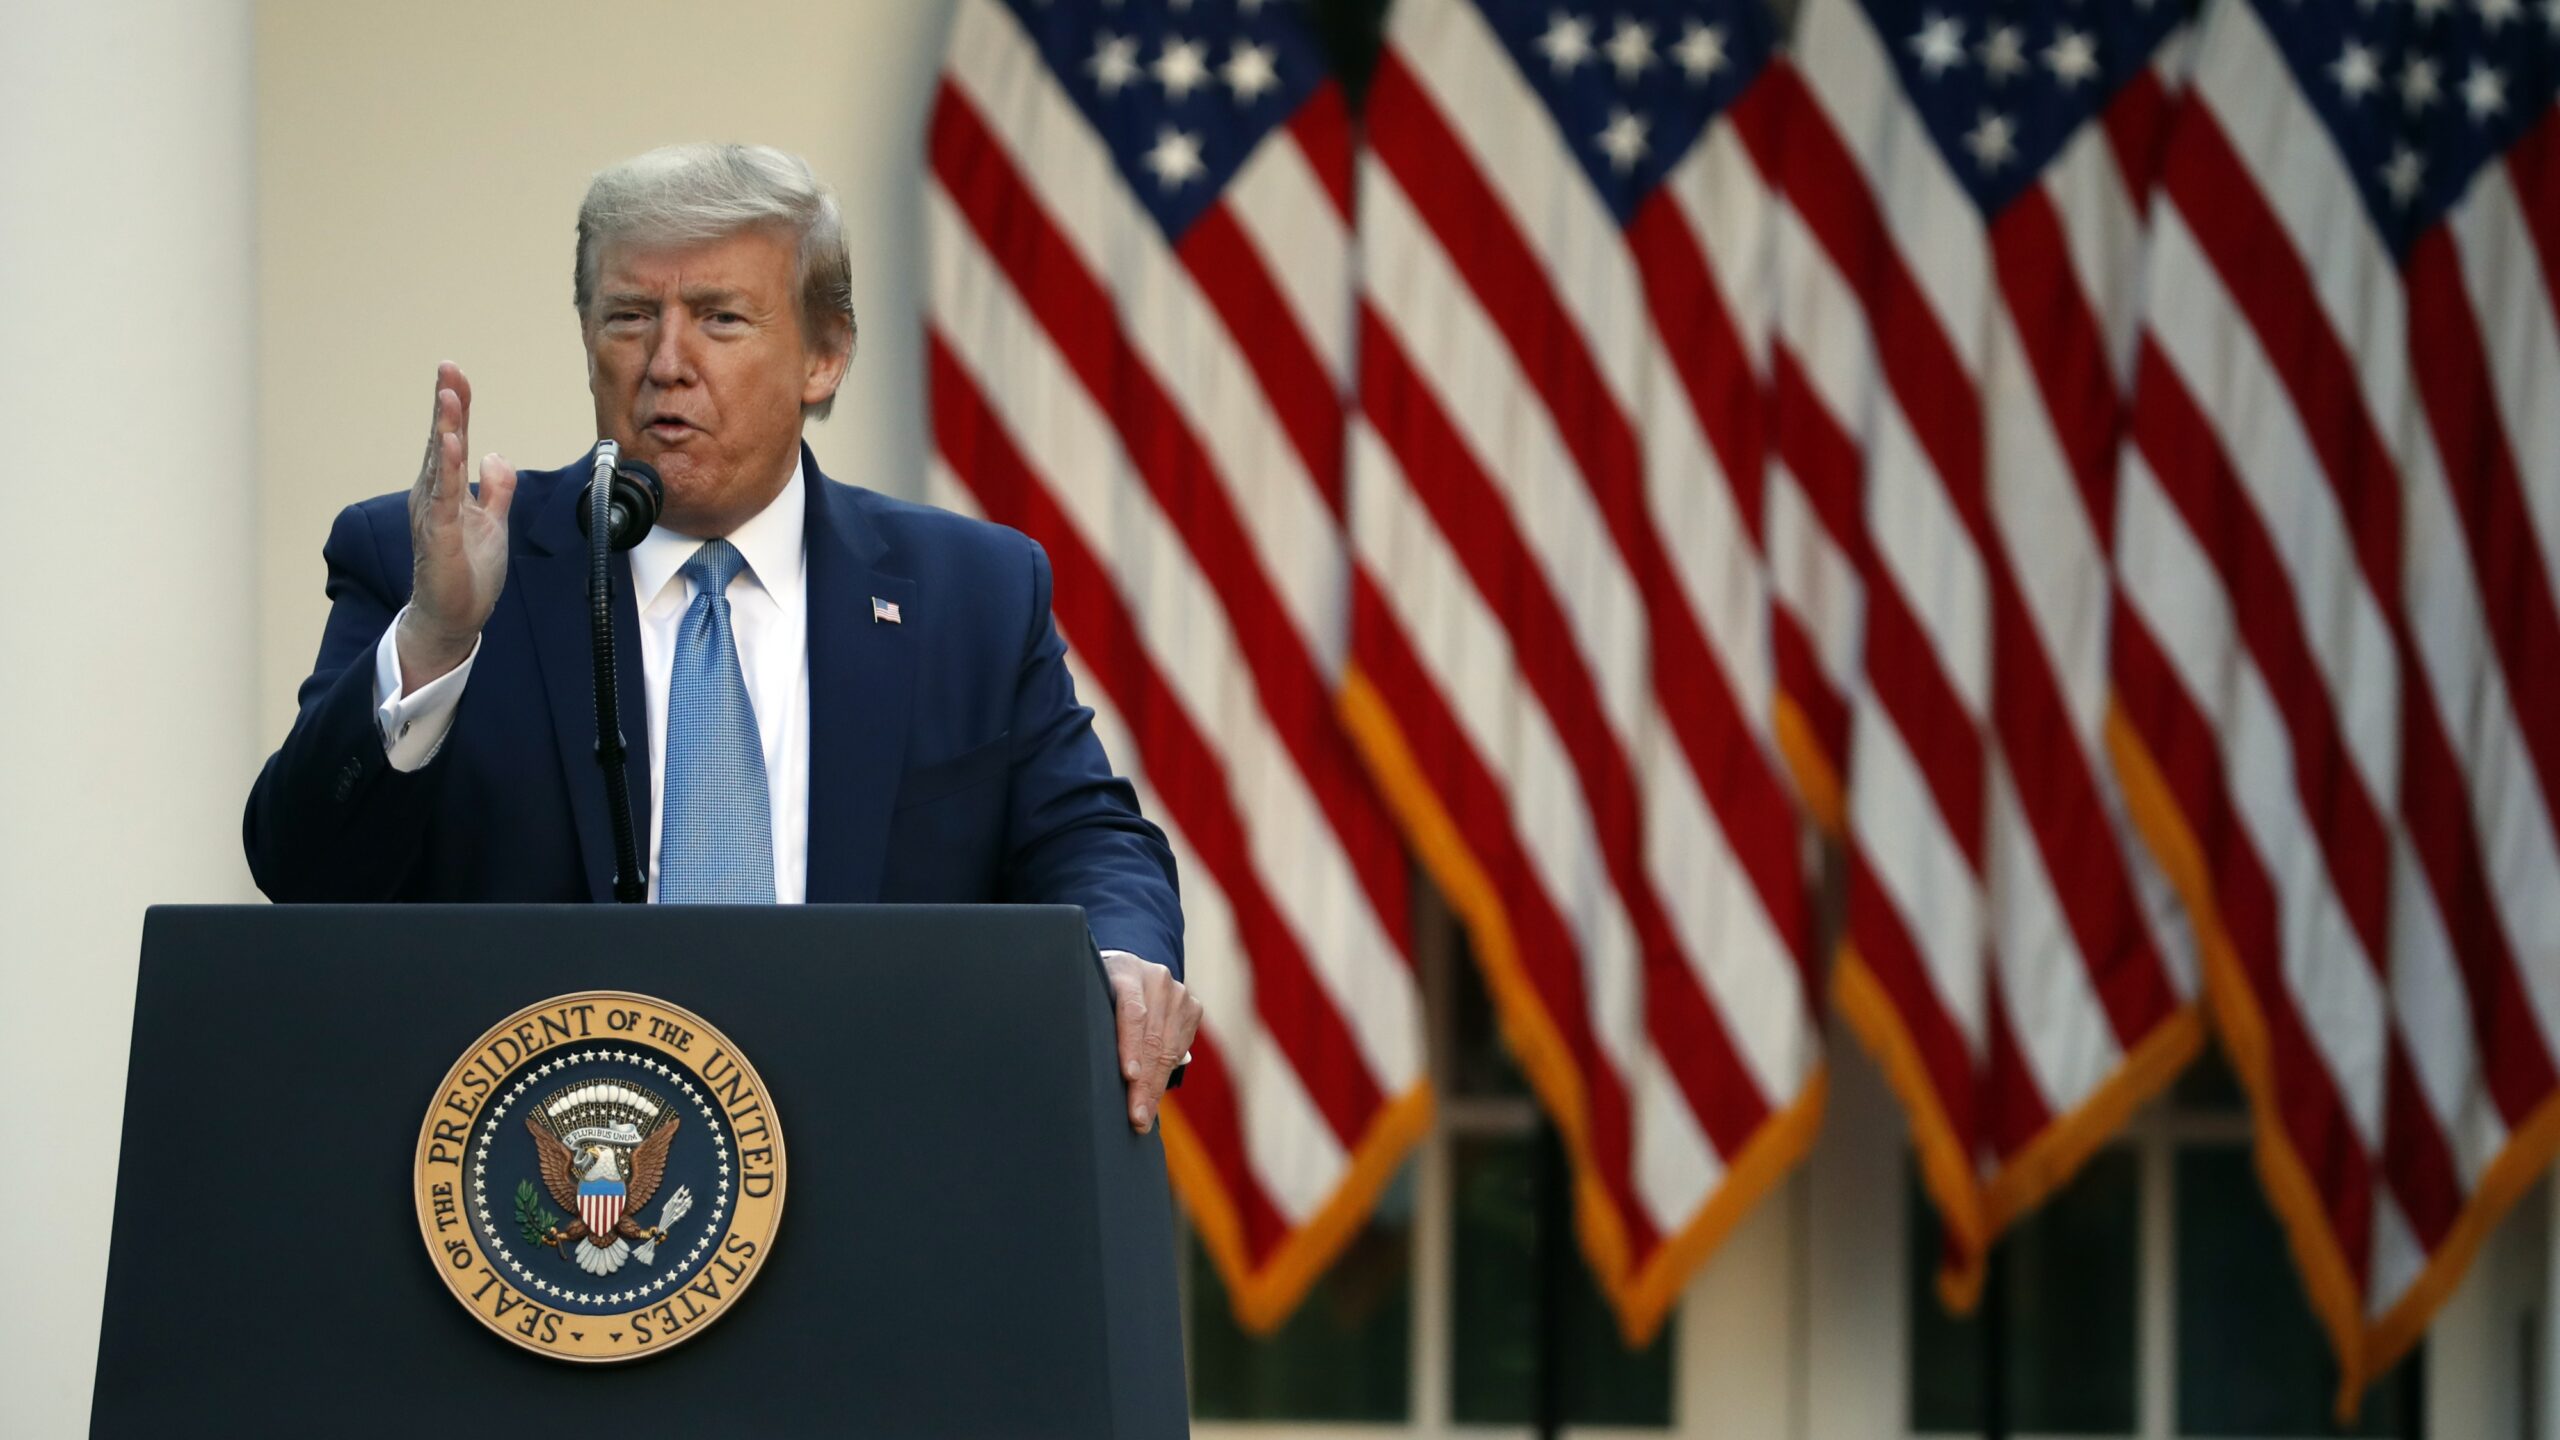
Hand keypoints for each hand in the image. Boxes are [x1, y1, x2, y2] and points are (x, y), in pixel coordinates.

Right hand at [398, 361, 517, 690]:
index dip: (456, 406)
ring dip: (445, 427)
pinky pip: (444, 496)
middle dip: (445, 404)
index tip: (456, 373)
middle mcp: (432, 495)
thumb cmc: (468, 571)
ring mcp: (433, 514)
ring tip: (449, 395)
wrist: (455, 617)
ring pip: (438, 462)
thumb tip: (496, 455)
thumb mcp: (493, 522)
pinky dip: (448, 468)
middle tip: (448, 368)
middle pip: (440, 440)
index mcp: (444, 489)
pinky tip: (453, 444)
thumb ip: (496, 489)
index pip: (452, 439)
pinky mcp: (440, 535)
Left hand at [1104, 951, 1200, 1134]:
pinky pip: (1181, 1048)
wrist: (1130, 972)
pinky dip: (1166, 1074)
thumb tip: (1091, 1075)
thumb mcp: (1092, 999)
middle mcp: (1156, 979)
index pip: (1131, 1011)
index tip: (1128, 1076)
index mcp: (1126, 971)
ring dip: (1156, 1086)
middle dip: (1144, 1082)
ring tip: (1144, 1115)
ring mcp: (1178, 992)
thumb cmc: (1101, 995)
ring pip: (1169, 1048)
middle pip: (1153, 1038)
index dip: (1131, 1046)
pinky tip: (1154, 1095)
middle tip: (1136, 1116)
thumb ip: (1095, 1024)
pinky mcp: (1192, 1006)